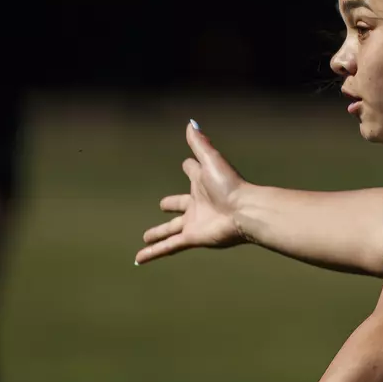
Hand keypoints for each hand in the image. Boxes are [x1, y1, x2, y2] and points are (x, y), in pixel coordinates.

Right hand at [136, 121, 247, 264]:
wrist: (243, 212)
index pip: (193, 171)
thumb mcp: (212, 160)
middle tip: (162, 205)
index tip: (187, 163)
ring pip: (170, 230)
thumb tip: (190, 123)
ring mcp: (194, 221)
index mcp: (202, 182)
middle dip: (172, 204)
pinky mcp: (192, 237)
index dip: (190, 166)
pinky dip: (153, 253)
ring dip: (157, 234)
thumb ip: (199, 143)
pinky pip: (168, 247)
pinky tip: (139, 259)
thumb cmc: (230, 184)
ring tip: (145, 238)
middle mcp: (198, 202)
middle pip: (180, 204)